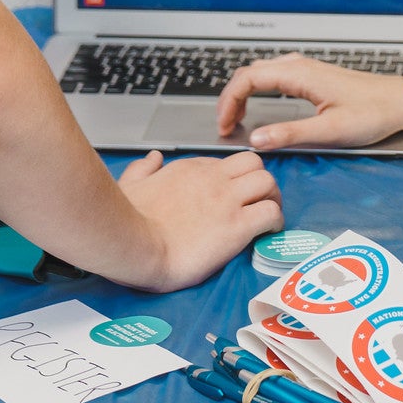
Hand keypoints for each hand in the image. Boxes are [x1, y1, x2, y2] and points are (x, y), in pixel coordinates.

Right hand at [117, 149, 282, 292]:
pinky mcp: (237, 226)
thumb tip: (153, 158)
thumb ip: (143, 168)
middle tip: (259, 202)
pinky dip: (275, 222)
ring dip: (273, 199)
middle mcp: (214, 179)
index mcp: (191, 168)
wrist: (133, 245)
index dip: (235, 179)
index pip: (227, 163)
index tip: (233, 197)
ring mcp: (228, 201)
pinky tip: (267, 233)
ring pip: (268, 182)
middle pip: (255, 163)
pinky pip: (271, 213)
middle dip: (261, 181)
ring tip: (267, 217)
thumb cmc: (128, 221)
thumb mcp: (130, 184)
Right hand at [215, 55, 402, 149]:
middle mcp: (299, 66)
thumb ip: (290, 134)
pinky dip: (257, 90)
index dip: (228, 102)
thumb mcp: (330, 131)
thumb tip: (255, 139)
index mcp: (299, 75)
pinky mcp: (312, 75)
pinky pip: (273, 75)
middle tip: (225, 126)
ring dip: (243, 92)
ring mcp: (305, 68)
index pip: (247, 79)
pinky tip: (258, 106)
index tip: (224, 127)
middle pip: (250, 73)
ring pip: (260, 72)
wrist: (400, 102)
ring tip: (236, 118)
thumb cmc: (371, 113)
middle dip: (231, 98)